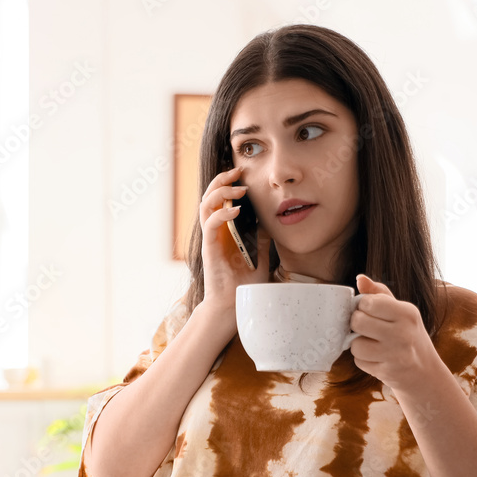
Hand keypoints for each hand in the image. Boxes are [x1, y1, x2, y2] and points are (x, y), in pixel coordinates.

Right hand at [198, 167, 271, 330]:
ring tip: (238, 189)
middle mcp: (215, 231)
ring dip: (221, 193)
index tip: (244, 173)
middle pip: (210, 196)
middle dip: (222, 180)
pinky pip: (210, 225)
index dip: (229, 183)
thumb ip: (262, 237)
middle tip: (238, 171)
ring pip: (206, 205)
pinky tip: (237, 211)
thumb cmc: (245, 284)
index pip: (221, 199)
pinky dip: (222, 214)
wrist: (234, 305)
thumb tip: (270, 220)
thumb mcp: (261, 255)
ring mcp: (211, 238)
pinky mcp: (210, 248)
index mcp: (225, 230)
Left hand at [349, 274, 441, 392]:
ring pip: (355, 344)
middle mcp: (403, 333)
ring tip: (373, 345)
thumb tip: (360, 278)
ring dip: (359, 345)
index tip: (369, 311)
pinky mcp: (386, 371)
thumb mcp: (400, 311)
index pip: (368, 302)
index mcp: (407, 313)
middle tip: (368, 328)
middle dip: (357, 324)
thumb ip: (379, 293)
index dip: (362, 306)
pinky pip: (359, 361)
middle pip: (357, 321)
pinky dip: (363, 360)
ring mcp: (396, 354)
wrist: (424, 371)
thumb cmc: (407, 334)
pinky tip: (377, 358)